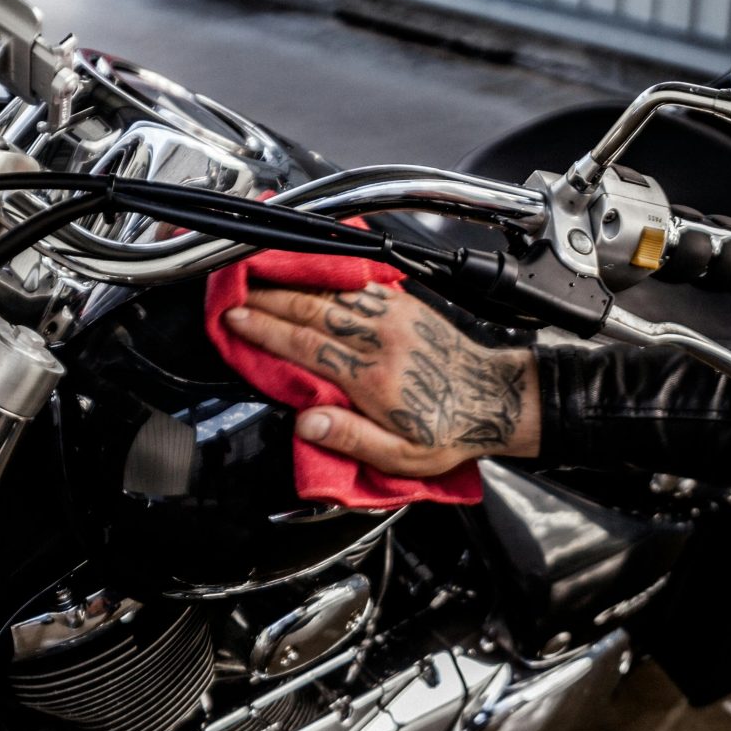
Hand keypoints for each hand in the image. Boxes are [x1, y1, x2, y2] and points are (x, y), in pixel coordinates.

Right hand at [226, 282, 540, 477]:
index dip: (265, 331)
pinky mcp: (406, 305)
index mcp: (373, 377)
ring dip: (293, 282)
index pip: (306, 345)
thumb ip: (350, 438)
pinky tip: (309, 274)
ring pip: (333, 292)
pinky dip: (327, 277)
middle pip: (312, 309)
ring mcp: (395, 316)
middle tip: (234, 291)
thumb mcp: (400, 456)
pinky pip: (358, 284)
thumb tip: (307, 423)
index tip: (235, 320)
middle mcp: (382, 338)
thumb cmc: (449, 431)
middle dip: (267, 298)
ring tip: (260, 276)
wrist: (496, 400)